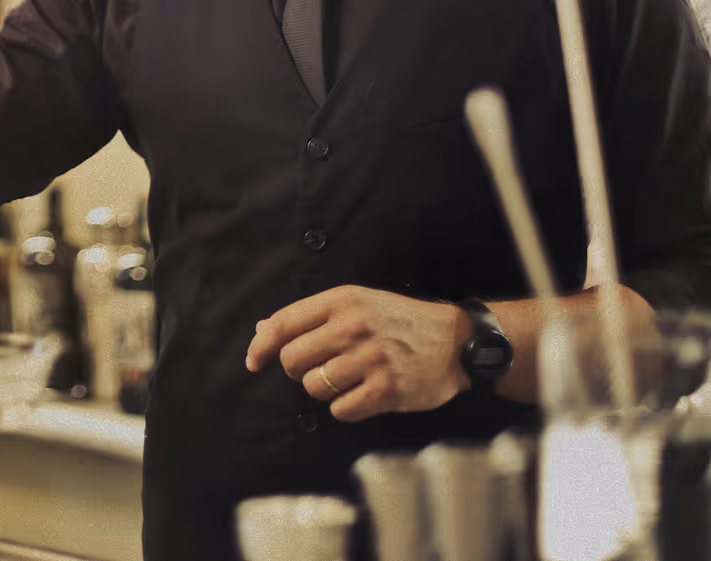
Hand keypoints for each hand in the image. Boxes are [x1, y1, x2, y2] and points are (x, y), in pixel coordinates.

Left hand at [245, 286, 469, 422]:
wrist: (456, 341)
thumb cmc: (398, 322)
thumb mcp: (357, 304)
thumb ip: (310, 316)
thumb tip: (261, 331)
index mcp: (342, 300)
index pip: (283, 323)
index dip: (261, 346)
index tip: (254, 362)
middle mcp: (353, 326)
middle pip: (292, 360)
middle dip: (298, 370)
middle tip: (320, 368)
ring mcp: (371, 358)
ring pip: (313, 387)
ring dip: (324, 390)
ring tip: (348, 380)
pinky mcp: (387, 389)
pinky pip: (340, 410)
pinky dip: (346, 408)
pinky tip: (362, 395)